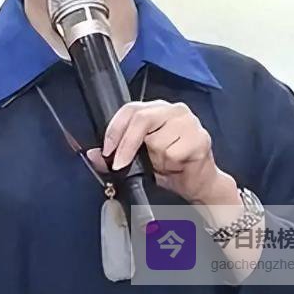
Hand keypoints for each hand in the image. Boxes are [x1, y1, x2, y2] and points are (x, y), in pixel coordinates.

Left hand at [86, 99, 238, 205]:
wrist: (199, 184)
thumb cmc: (170, 169)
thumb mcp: (138, 162)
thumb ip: (114, 156)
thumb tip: (92, 155)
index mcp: (156, 109)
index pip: (130, 109)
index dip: (115, 129)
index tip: (107, 150)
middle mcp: (173, 110)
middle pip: (141, 119)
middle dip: (126, 144)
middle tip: (120, 164)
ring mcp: (189, 121)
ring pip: (158, 141)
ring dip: (156, 160)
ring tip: (164, 163)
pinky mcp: (201, 137)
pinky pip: (174, 153)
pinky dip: (171, 165)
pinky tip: (178, 166)